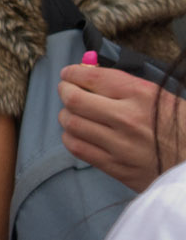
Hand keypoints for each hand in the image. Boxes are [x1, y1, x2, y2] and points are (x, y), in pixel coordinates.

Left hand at [58, 63, 178, 191]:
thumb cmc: (180, 128)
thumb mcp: (160, 97)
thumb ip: (124, 84)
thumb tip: (89, 72)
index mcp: (142, 95)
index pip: (93, 77)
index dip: (74, 72)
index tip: (69, 73)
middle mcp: (128, 118)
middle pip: (75, 99)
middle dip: (65, 90)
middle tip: (66, 90)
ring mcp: (120, 145)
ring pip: (71, 123)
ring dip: (67, 114)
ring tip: (74, 113)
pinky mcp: (116, 167)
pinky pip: (77, 148)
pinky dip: (71, 137)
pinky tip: (78, 133)